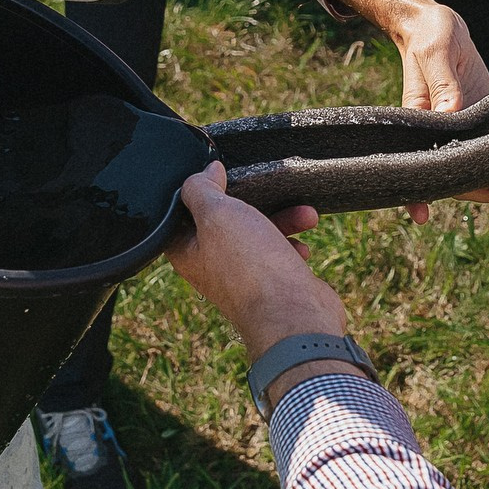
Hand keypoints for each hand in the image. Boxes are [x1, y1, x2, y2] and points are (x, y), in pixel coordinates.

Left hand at [165, 165, 344, 357]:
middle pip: (227, 220)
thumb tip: (206, 171)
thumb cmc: (251, 267)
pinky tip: (304, 246)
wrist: (294, 316)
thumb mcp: (217, 214)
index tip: (221, 172)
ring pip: (259, 234)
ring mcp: (243, 276)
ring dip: (283, 220)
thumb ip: (203, 188)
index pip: (184, 212)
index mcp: (187, 252)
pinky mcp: (271, 283)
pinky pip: (279, 254)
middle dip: (255, 201)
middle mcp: (211, 265)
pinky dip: (292, 244)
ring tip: (305, 215)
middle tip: (269, 190)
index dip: (202, 188)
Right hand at [327, 0, 488, 219]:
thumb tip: (453, 113)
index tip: (466, 203)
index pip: (437, 170)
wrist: (434, 24)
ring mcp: (465, 132)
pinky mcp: (483, 121)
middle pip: (472, 177)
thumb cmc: (429, 35)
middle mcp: (443, 137)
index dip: (452, 190)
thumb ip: (444, 84)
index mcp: (425, 126)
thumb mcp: (435, 53)